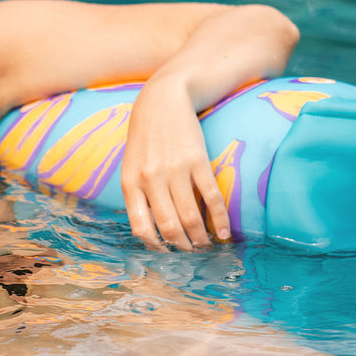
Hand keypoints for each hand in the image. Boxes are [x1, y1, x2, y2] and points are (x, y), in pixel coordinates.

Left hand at [120, 78, 230, 250]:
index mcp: (131, 183)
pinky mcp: (197, 160)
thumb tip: (151, 230)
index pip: (141, 227)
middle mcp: (151, 179)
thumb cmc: (145, 138)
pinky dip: (219, 219)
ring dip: (201, 238)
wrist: (162, 101)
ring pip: (190, 217)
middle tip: (192, 254)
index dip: (156, 246)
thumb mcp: (131, 166)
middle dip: (182, 247)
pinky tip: (225, 232)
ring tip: (206, 246)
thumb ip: (138, 195)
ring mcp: (175, 170)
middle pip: (169, 226)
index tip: (167, 252)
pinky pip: (210, 197)